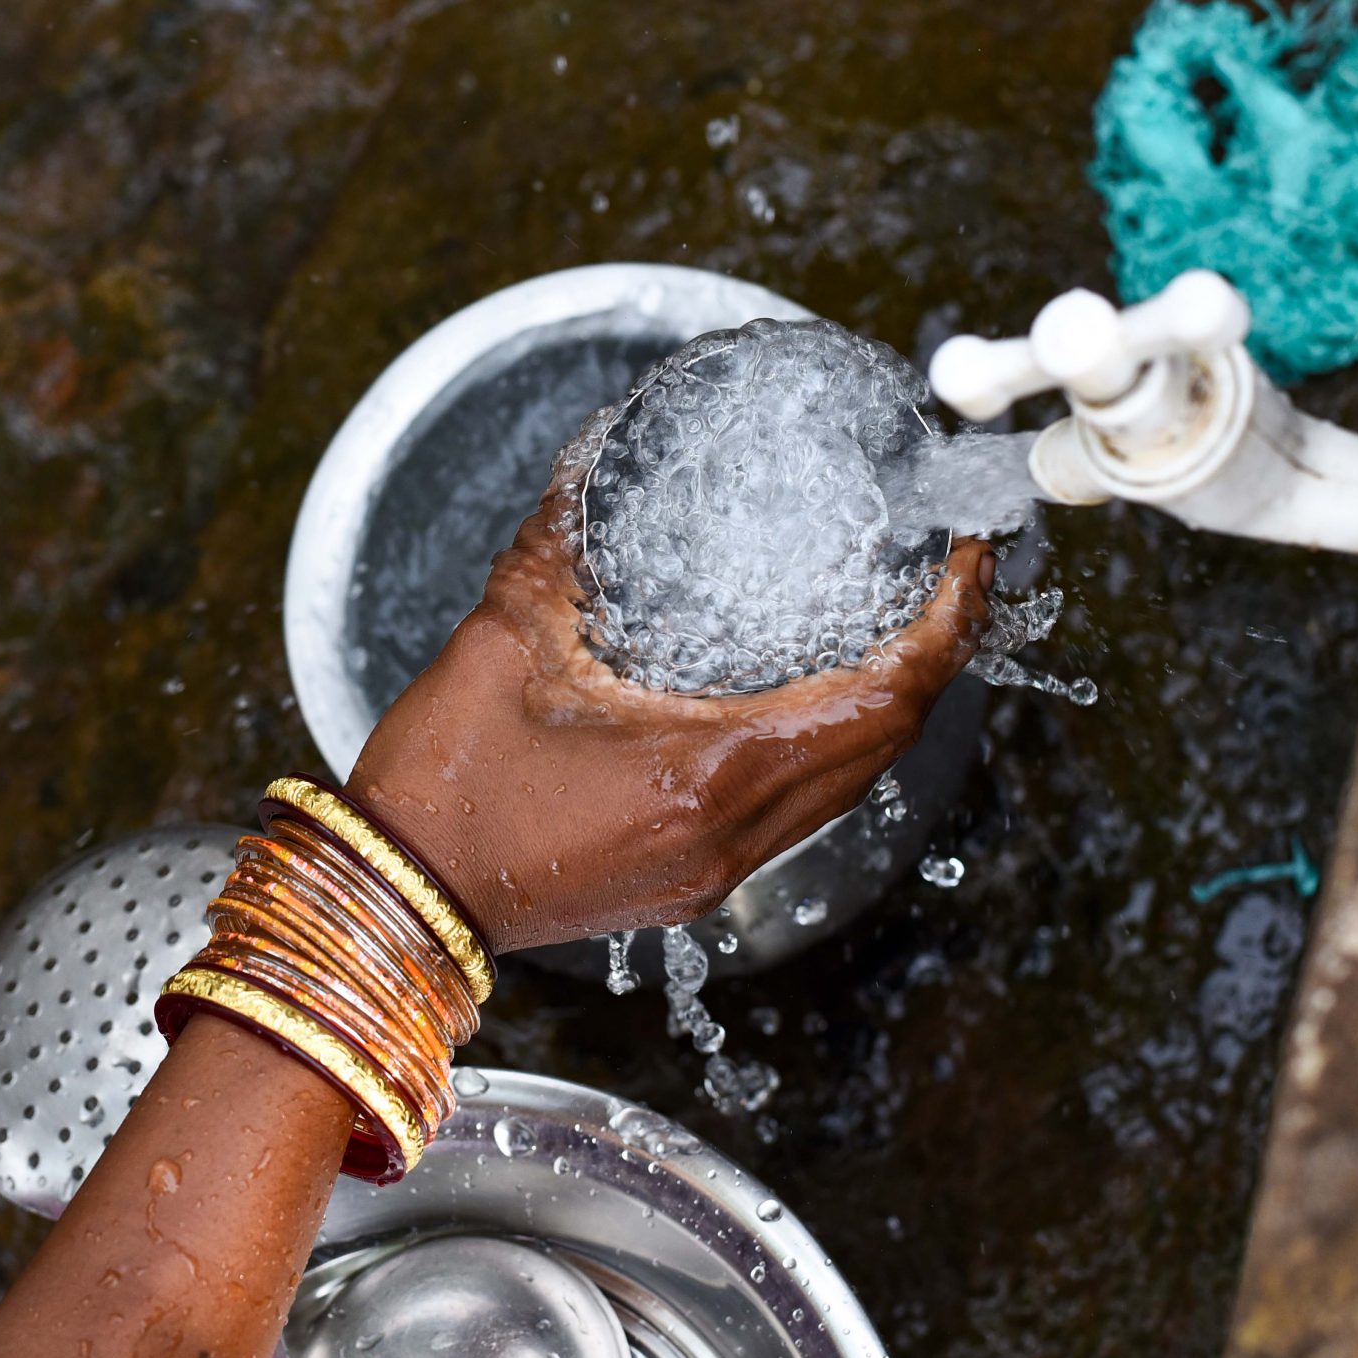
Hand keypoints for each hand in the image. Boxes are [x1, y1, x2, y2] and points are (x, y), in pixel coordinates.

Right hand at [348, 456, 991, 951]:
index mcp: (705, 774)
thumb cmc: (441, 789)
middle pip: (886, 747)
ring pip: (849, 785)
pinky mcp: (691, 882)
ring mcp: (716, 870)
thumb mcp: (501, 641)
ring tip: (896, 623)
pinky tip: (809, 692)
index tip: (965, 557)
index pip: (881, 702)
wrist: (393, 901)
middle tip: (944, 574)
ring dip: (888, 707)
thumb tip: (600, 456)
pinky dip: (830, 744)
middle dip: (933, 658)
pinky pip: (800, 808)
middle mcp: (730, 836)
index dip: (945, 627)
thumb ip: (562, 543)